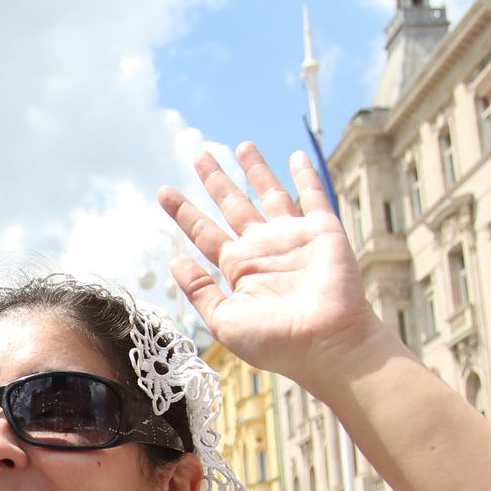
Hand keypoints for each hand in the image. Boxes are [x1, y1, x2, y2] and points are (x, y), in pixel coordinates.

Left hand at [158, 144, 387, 385]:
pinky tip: (295, 156)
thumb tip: (175, 262)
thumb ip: (200, 290)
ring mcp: (292, 237)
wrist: (327, 344)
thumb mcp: (224, 320)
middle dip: (216, 180)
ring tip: (241, 145)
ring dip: (256, 170)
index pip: (204, 232)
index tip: (163, 192)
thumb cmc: (276, 342)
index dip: (183, 212)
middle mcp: (263, 248)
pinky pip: (313, 196)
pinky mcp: (323, 231)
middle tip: (200, 154)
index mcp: (238, 268)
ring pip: (269, 194)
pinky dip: (305, 175)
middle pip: (232, 204)